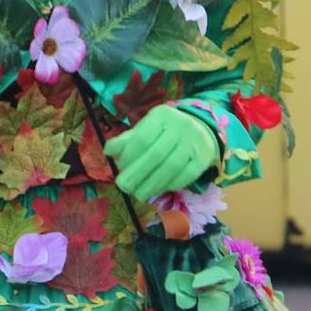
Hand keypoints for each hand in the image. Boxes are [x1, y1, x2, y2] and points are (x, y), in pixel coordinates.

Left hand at [105, 105, 220, 202]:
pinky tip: (158, 190)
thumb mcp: (145, 128)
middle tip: (124, 188)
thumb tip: (107, 151)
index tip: (120, 168)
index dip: (129, 156)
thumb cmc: (164, 130)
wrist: (200, 128)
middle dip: (138, 174)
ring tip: (138, 194)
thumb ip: (127, 140)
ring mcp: (194, 142)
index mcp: (161, 115)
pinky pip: (186, 176)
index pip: (142, 138)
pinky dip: (170, 185)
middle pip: (156, 155)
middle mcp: (180, 126)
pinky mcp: (203, 158)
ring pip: (171, 167)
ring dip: (152, 184)